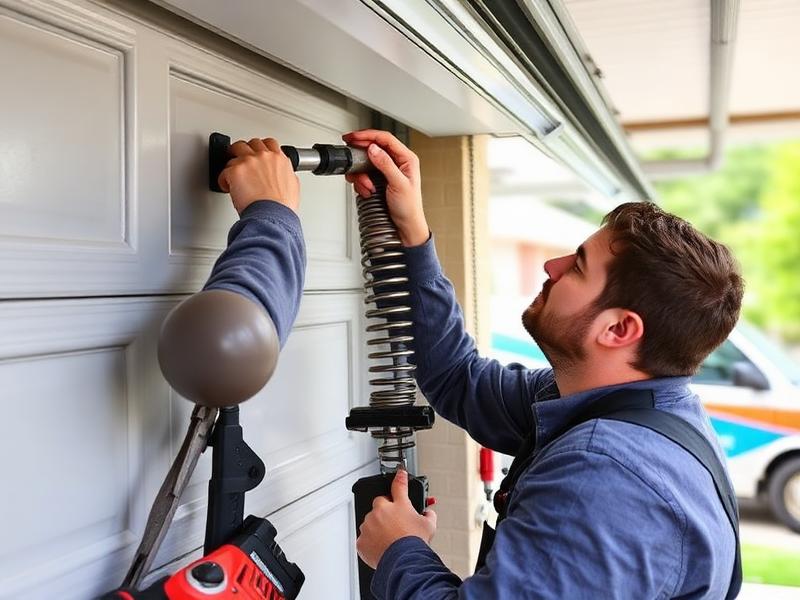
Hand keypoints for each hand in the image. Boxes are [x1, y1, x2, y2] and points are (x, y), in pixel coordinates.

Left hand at [218, 137, 299, 214]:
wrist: (273, 216)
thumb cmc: (281, 207)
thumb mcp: (293, 185)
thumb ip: (285, 173)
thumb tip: (280, 175)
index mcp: (279, 159)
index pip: (269, 143)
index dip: (261, 147)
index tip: (257, 153)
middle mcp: (264, 156)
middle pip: (251, 143)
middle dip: (245, 150)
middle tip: (241, 160)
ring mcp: (248, 162)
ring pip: (235, 151)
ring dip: (233, 162)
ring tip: (232, 174)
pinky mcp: (235, 171)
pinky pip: (224, 171)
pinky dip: (224, 179)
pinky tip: (228, 187)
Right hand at [342, 130, 429, 246]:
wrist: (406, 225)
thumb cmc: (409, 207)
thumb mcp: (399, 184)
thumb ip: (386, 164)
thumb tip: (373, 149)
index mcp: (406, 158)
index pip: (385, 139)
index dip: (368, 135)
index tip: (354, 137)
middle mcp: (396, 162)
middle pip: (373, 148)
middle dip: (360, 157)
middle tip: (350, 157)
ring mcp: (386, 171)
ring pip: (365, 163)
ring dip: (361, 175)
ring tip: (367, 186)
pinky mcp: (378, 180)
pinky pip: (363, 174)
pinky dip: (361, 182)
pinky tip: (367, 190)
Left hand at [356, 469, 437, 568]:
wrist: (403, 561)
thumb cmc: (415, 544)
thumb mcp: (430, 526)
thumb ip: (429, 514)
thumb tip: (428, 512)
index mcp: (399, 505)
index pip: (399, 485)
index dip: (400, 478)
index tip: (400, 473)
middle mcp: (381, 511)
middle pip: (380, 503)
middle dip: (385, 510)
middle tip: (393, 521)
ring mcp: (369, 525)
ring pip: (370, 521)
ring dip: (377, 526)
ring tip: (388, 539)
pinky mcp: (361, 540)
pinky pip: (364, 538)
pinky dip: (370, 542)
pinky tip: (381, 548)